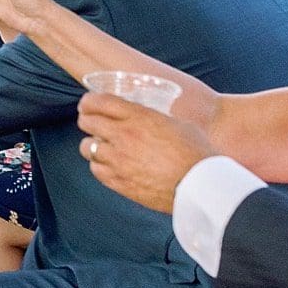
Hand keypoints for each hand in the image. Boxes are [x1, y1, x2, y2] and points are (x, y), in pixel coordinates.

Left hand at [76, 94, 215, 211]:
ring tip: (101, 146)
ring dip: (92, 144)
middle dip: (87, 120)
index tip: (87, 104)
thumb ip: (156, 120)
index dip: (89, 101)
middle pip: (87, 123)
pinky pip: (96, 171)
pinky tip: (108, 165)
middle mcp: (123, 136)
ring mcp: (118, 161)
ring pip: (87, 148)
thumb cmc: (197, 153)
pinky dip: (99, 166)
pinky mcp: (119, 182)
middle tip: (90, 122)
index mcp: (139, 117)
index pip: (99, 102)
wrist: (201, 185)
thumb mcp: (178, 124)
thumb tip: (151, 120)